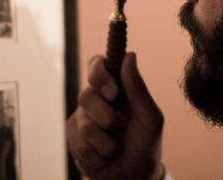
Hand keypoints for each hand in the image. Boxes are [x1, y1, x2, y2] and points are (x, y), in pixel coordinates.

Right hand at [67, 52, 163, 179]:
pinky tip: (104, 157)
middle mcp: (96, 98)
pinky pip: (78, 142)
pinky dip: (97, 154)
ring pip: (83, 122)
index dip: (98, 72)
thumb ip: (137, 87)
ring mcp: (82, 117)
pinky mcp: (73, 137)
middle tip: (121, 124)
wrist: (134, 178)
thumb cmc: (145, 144)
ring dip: (106, 141)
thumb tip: (129, 55)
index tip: (113, 91)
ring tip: (116, 147)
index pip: (96, 64)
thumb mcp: (149, 117)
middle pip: (86, 94)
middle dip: (107, 116)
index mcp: (115, 88)